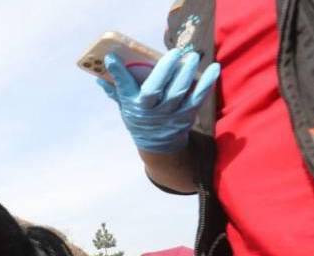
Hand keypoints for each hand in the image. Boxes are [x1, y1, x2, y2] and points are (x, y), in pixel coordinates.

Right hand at [97, 48, 219, 153]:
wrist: (158, 145)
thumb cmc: (140, 118)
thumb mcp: (125, 107)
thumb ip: (115, 91)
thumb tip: (99, 78)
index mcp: (133, 105)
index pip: (123, 87)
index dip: (118, 72)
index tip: (112, 57)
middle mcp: (150, 110)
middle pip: (156, 88)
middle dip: (165, 69)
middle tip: (175, 52)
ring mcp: (170, 113)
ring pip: (178, 91)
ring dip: (187, 73)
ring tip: (192, 56)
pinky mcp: (186, 115)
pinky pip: (198, 98)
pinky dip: (207, 83)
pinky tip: (214, 69)